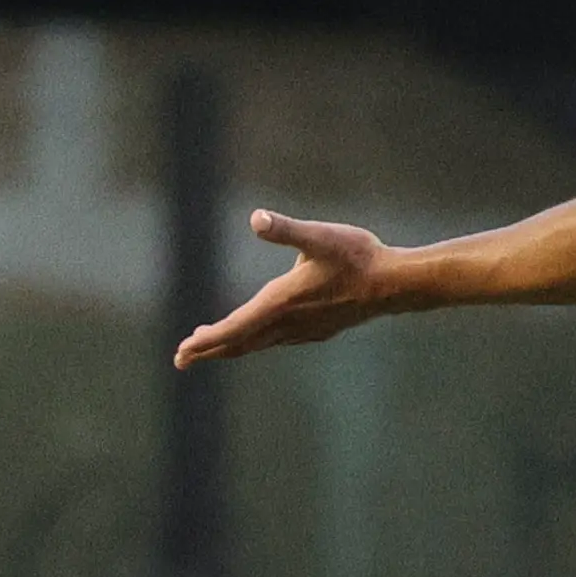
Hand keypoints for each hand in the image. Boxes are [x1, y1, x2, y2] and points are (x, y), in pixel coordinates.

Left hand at [172, 210, 390, 367]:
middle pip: (240, 342)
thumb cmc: (358, 257)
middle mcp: (288, 323)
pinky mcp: (317, 330)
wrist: (394, 284)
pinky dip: (256, 342)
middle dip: (209, 350)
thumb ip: (286, 229)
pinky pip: (276, 342)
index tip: (182, 352)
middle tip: (180, 359)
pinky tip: (259, 336)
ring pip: (258, 344)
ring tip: (209, 346)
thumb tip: (256, 217)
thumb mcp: (319, 237)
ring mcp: (303, 330)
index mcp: (280, 303)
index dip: (206, 340)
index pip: (234, 328)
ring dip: (231, 345)